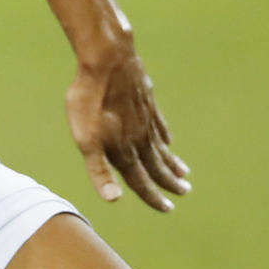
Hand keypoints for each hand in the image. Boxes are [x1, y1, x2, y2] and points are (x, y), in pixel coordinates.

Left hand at [66, 42, 190, 210]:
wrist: (106, 60)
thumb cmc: (90, 99)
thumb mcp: (85, 138)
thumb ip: (99, 170)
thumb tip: (113, 199)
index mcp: (125, 149)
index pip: (141, 181)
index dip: (153, 197)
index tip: (167, 209)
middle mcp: (140, 137)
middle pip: (157, 165)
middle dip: (169, 182)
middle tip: (183, 193)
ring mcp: (145, 118)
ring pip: (161, 146)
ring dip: (171, 162)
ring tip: (184, 173)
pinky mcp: (146, 100)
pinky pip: (159, 124)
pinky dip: (165, 136)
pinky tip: (168, 139)